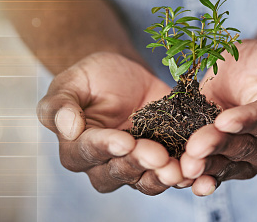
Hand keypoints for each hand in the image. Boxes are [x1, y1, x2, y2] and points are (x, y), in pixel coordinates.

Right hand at [37, 52, 186, 194]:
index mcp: (75, 148)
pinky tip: (197, 168)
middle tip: (158, 155)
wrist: (125, 75)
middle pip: (117, 173)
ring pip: (144, 181)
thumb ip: (60, 104)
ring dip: (162, 177)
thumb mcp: (71, 82)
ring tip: (179, 169)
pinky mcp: (160, 162)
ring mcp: (132, 167)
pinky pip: (170, 175)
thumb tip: (66, 127)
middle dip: (139, 164)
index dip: (106, 148)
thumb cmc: (91, 78)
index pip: (87, 152)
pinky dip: (185, 174)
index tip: (124, 140)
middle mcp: (101, 166)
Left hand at [180, 40, 256, 195]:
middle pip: (245, 148)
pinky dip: (200, 180)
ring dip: (206, 168)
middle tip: (195, 147)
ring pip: (228, 166)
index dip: (246, 121)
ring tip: (187, 166)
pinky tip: (186, 181)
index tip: (223, 121)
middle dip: (219, 147)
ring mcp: (249, 160)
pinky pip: (214, 175)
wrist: (240, 74)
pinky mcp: (226, 166)